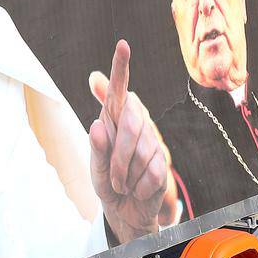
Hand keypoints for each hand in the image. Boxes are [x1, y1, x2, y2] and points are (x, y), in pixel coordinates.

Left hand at [88, 40, 178, 241]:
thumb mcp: (95, 168)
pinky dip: (140, 187)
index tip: (122, 45)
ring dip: (126, 177)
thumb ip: (96, 148)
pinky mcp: (162, 163)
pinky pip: (152, 172)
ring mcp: (152, 143)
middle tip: (113, 179)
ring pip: (141, 152)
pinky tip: (138, 190)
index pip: (118, 91)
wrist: (126, 211)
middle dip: (118, 156)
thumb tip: (97, 125)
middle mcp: (136, 125)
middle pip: (132, 123)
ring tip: (123, 185)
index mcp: (115, 120)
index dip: (120, 68)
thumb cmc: (108, 182)